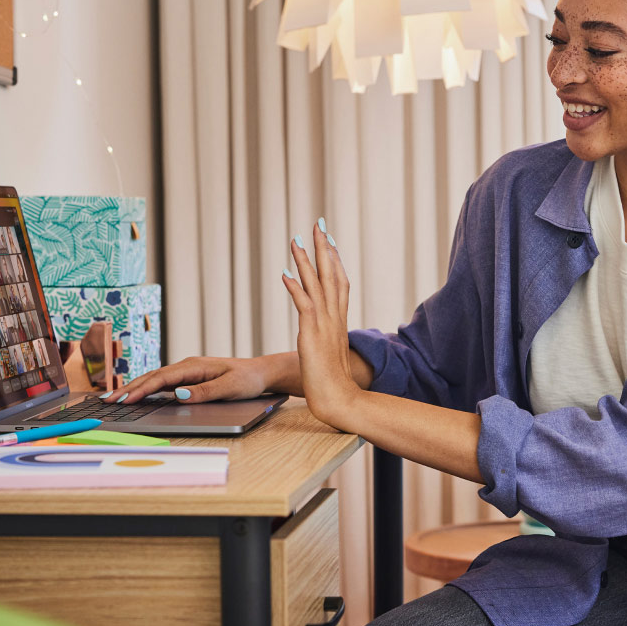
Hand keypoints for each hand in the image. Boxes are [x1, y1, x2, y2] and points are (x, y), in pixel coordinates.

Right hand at [101, 355, 267, 403]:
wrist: (260, 373)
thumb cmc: (247, 380)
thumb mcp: (229, 388)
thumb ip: (204, 392)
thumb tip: (178, 395)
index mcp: (194, 366)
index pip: (161, 378)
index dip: (141, 389)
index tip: (124, 400)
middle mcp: (187, 366)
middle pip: (153, 377)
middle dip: (129, 388)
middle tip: (107, 401)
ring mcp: (187, 371)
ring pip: (155, 379)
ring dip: (135, 388)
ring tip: (114, 399)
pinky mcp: (188, 378)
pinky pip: (163, 383)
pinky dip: (146, 389)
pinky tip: (135, 396)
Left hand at [282, 221, 360, 429]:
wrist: (340, 400)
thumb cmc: (335, 384)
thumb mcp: (331, 354)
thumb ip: (328, 339)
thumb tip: (320, 332)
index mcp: (340, 321)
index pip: (340, 282)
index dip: (335, 259)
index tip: (329, 240)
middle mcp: (335, 318)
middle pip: (331, 275)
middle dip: (324, 248)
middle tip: (318, 224)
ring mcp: (325, 325)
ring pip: (317, 284)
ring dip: (307, 260)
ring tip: (297, 239)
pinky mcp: (313, 335)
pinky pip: (304, 305)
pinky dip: (295, 288)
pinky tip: (286, 273)